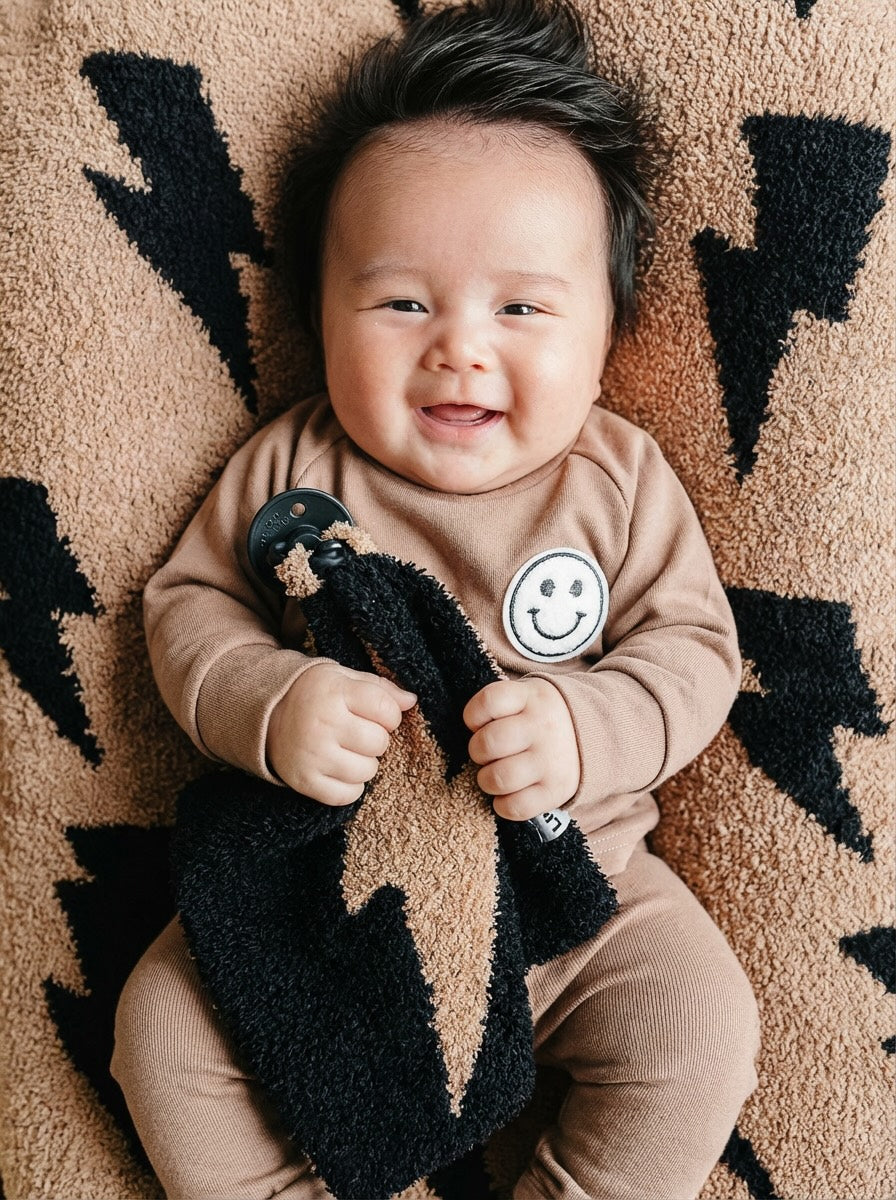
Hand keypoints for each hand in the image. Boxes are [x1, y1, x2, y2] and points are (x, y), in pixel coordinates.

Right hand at [266, 663, 415, 805]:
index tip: (375, 714)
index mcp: (335, 692)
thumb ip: (381, 688)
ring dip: (364, 763)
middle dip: (375, 739)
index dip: (389, 715)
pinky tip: (338, 769)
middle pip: (380, 743)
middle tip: (356, 732)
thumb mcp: (344, 679)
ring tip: (346, 750)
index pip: (388, 711)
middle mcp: (323, 723)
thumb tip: (412, 701)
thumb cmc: (315, 694)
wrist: (265, 714)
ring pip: (368, 771)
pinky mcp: (304, 781)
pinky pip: (348, 795)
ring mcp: (312, 755)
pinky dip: (350, 786)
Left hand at [463, 678, 579, 820]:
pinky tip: (508, 794)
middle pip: (488, 743)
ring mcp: (551, 760)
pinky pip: (515, 807)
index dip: (472, 716)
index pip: (488, 701)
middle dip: (478, 751)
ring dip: (487, 780)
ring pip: (499, 778)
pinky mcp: (557, 790)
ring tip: (495, 775)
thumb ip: (498, 705)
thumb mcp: (527, 696)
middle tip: (487, 754)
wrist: (594, 736)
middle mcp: (543, 727)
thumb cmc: (542, 718)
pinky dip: (503, 805)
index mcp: (532, 697)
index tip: (479, 724)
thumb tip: (466, 731)